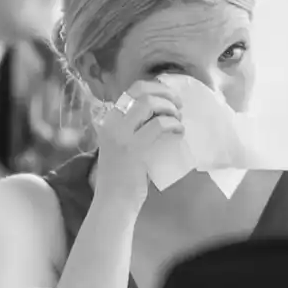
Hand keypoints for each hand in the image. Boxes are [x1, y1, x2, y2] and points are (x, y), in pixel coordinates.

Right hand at [89, 80, 184, 211]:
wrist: (113, 201)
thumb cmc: (120, 176)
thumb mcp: (119, 144)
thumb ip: (131, 127)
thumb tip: (159, 110)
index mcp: (108, 120)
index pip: (131, 90)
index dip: (154, 87)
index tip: (168, 95)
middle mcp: (112, 124)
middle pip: (141, 92)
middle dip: (165, 93)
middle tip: (178, 104)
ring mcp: (122, 136)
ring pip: (150, 104)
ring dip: (170, 108)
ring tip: (178, 120)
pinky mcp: (136, 149)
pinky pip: (160, 125)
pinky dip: (174, 125)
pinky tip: (179, 132)